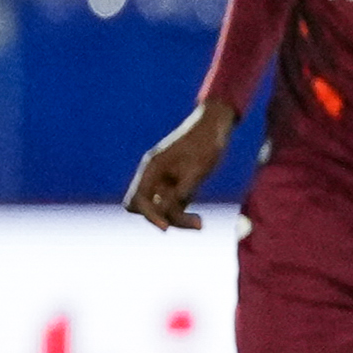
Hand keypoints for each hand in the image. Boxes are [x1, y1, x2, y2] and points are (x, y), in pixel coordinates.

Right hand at [125, 102, 237, 229]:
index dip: (149, 215)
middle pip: (144, 208)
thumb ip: (181, 191)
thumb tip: (167, 211)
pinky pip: (173, 207)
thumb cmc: (206, 143)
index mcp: (152, 168)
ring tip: (200, 223)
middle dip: (162, 218)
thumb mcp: (197, 169)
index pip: (137, 199)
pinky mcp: (178, 186)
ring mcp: (165, 182)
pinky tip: (199, 220)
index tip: (166, 227)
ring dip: (177, 220)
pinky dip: (183, 215)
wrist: (216, 125)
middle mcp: (154, 176)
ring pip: (161, 210)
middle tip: (191, 221)